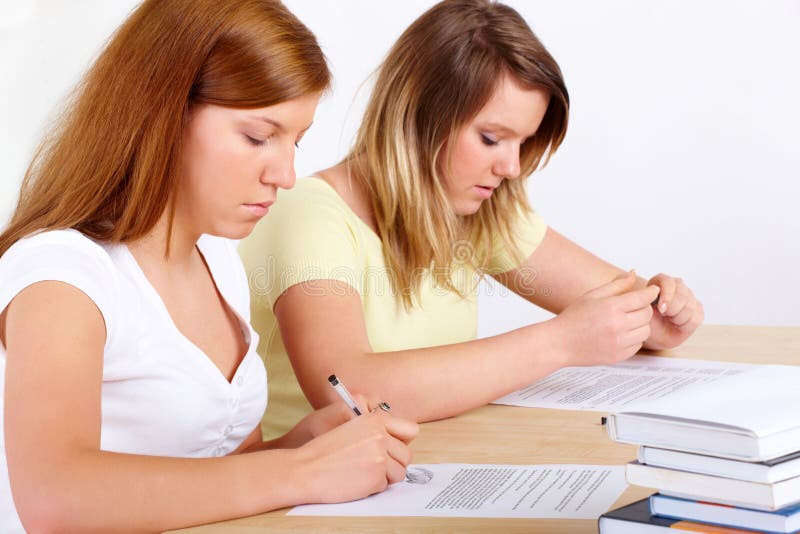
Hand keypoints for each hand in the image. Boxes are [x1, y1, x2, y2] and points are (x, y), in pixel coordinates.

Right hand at [292, 411, 418, 503]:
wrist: (305, 469)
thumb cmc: (324, 451)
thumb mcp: (351, 427)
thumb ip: (376, 430)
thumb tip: (399, 442)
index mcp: (375, 420)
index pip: (411, 430)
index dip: (403, 442)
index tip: (394, 448)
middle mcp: (381, 436)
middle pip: (407, 454)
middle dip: (395, 463)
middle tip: (376, 466)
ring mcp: (380, 457)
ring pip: (400, 472)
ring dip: (386, 477)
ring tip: (364, 473)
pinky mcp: (376, 477)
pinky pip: (385, 485)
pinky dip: (373, 487)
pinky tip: (356, 481)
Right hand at [551, 271, 659, 366]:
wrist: (559, 343)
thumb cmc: (573, 318)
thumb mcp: (592, 296)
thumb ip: (616, 285)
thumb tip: (634, 273)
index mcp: (611, 307)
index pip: (643, 298)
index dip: (651, 292)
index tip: (653, 290)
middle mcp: (617, 325)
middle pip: (647, 314)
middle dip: (643, 308)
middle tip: (633, 306)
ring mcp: (619, 343)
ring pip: (645, 331)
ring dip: (639, 324)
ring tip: (625, 321)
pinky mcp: (619, 356)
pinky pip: (638, 345)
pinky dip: (633, 338)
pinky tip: (619, 334)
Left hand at [644, 273, 703, 349]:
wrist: (652, 333)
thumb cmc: (643, 319)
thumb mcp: (638, 308)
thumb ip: (640, 295)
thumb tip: (634, 273)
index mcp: (660, 281)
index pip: (668, 282)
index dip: (667, 296)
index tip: (661, 309)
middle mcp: (677, 285)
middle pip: (682, 295)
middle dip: (672, 310)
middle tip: (665, 315)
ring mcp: (689, 296)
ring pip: (690, 307)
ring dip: (678, 318)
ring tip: (669, 319)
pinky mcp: (698, 309)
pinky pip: (696, 318)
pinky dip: (685, 325)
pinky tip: (678, 324)